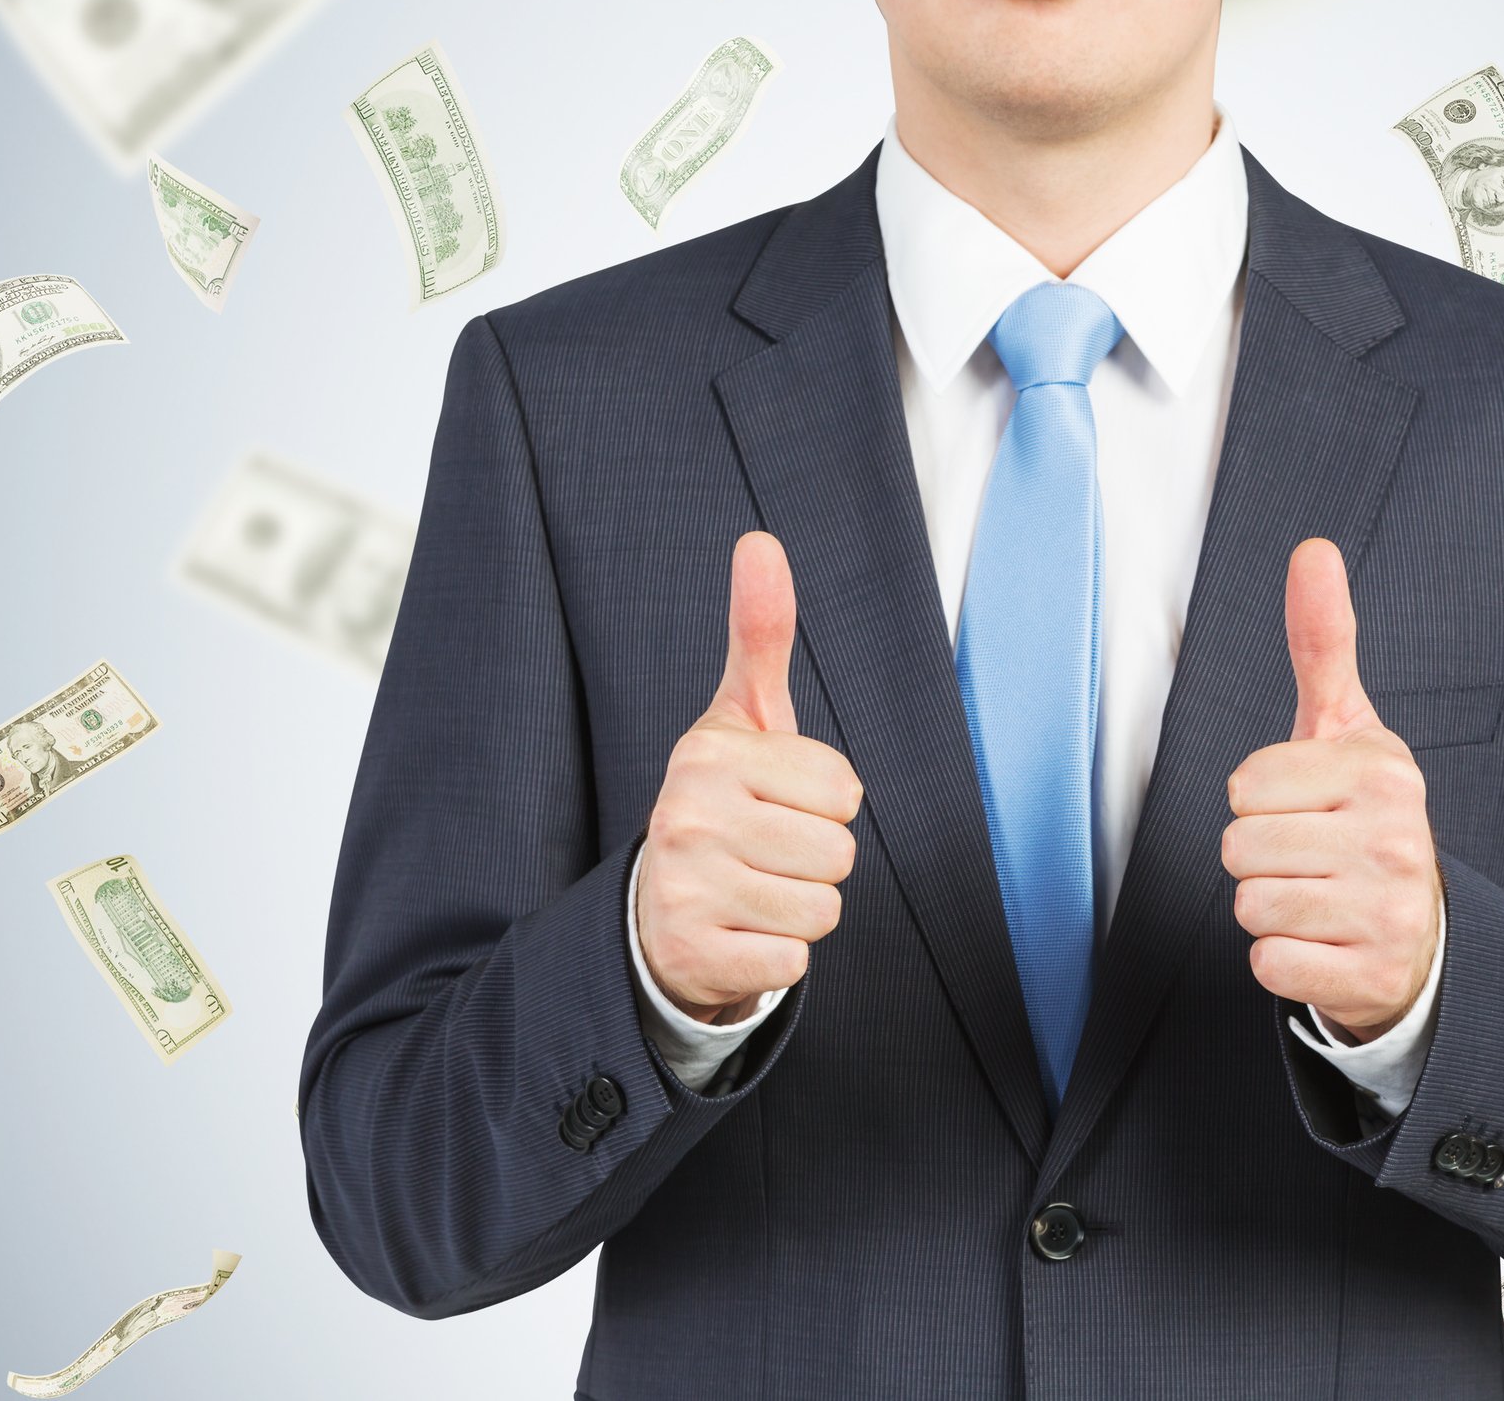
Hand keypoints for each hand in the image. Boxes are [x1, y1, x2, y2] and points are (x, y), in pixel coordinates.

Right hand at [637, 531, 862, 1025]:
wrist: (660, 908)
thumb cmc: (723, 802)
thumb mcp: (742, 717)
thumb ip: (761, 633)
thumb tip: (761, 541)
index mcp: (709, 755)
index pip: (844, 789)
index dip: (827, 802)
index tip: (779, 802)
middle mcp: (686, 817)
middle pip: (839, 853)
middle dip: (818, 860)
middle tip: (767, 853)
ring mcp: (685, 889)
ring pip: (823, 909)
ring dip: (801, 909)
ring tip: (755, 891)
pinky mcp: (694, 954)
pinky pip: (795, 961)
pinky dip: (779, 957)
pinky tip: (740, 933)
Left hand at [1221, 537, 1441, 1044]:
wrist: (1421, 934)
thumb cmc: (1363, 820)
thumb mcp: (1347, 729)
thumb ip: (1323, 642)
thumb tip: (1312, 549)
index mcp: (1383, 772)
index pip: (1244, 785)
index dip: (1256, 800)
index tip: (1302, 807)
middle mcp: (1397, 840)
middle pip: (1240, 847)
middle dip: (1258, 857)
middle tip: (1307, 858)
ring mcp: (1388, 914)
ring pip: (1250, 906)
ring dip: (1268, 909)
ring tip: (1315, 898)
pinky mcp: (1370, 978)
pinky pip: (1269, 964)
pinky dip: (1281, 961)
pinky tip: (1321, 944)